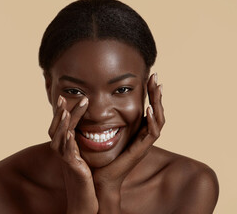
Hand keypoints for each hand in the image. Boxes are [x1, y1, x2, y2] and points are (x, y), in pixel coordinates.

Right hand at [48, 95, 97, 213]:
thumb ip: (76, 143)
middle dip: (63, 112)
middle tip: (71, 97)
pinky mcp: (73, 169)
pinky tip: (69, 134)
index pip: (60, 125)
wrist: (84, 201)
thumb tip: (77, 129)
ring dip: (63, 125)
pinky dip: (67, 143)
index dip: (60, 111)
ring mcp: (66, 161)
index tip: (64, 97)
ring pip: (59, 139)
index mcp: (64, 147)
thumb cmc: (83, 178)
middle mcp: (61, 152)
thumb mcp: (79, 157)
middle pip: (57, 128)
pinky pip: (67, 155)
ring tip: (66, 111)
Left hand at [93, 73, 164, 212]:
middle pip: (157, 111)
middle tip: (155, 75)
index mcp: (136, 131)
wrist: (99, 178)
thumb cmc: (99, 156)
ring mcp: (143, 144)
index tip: (148, 76)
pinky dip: (151, 122)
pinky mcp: (140, 151)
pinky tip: (148, 110)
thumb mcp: (103, 132)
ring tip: (157, 87)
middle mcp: (143, 136)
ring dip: (158, 103)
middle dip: (156, 93)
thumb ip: (105, 119)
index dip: (149, 93)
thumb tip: (94, 100)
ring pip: (159, 121)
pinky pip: (151, 135)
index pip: (148, 108)